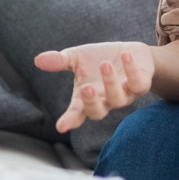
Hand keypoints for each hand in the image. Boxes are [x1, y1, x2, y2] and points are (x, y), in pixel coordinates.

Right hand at [34, 42, 154, 131]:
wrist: (130, 53)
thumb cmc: (99, 58)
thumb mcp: (76, 58)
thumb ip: (59, 61)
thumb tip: (37, 60)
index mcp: (88, 96)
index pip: (77, 112)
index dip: (70, 120)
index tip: (61, 126)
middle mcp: (105, 100)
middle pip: (98, 112)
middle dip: (92, 102)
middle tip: (86, 88)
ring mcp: (124, 94)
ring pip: (118, 99)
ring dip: (111, 82)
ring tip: (105, 64)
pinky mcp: (140, 85)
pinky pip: (138, 84)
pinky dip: (132, 71)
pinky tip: (125, 55)